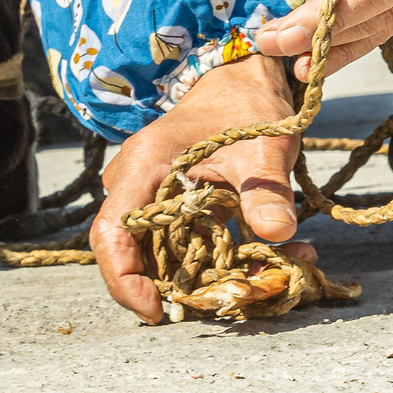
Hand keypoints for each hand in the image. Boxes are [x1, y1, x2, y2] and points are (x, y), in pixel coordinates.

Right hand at [91, 55, 310, 323]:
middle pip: (136, 252)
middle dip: (180, 286)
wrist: (243, 81)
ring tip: (263, 274)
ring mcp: (149, 192)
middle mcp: (136, 182)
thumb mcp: (263, 149)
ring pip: (161, 251)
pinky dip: (216, 259)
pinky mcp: (169, 201)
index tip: (160, 312)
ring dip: (206, 274)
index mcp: (143, 167)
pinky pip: (181, 241)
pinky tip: (262, 258)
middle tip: (232, 298)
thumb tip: (280, 235)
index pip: (111, 235)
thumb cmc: (246, 108)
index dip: (125, 281)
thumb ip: (266, 192)